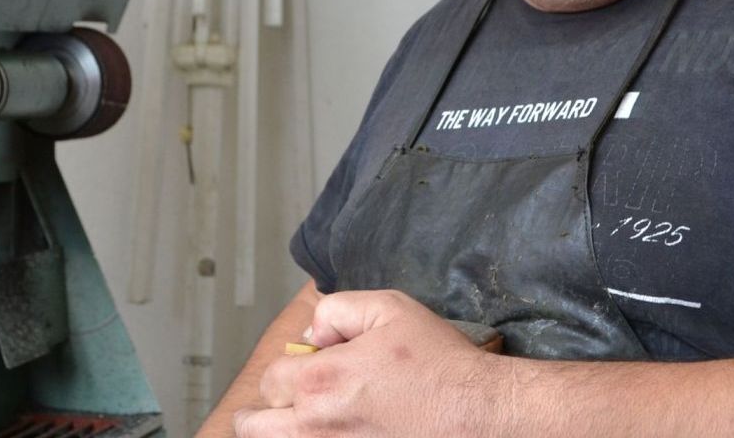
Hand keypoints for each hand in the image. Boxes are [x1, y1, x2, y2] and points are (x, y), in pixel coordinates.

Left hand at [232, 290, 509, 436]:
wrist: (478, 414)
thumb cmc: (440, 364)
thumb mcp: (390, 308)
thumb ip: (337, 309)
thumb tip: (311, 334)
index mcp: (321, 381)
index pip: (270, 380)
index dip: (286, 370)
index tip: (305, 370)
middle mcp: (318, 426)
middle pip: (255, 428)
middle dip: (263, 413)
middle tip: (279, 407)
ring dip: (280, 434)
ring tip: (299, 425)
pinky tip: (331, 435)